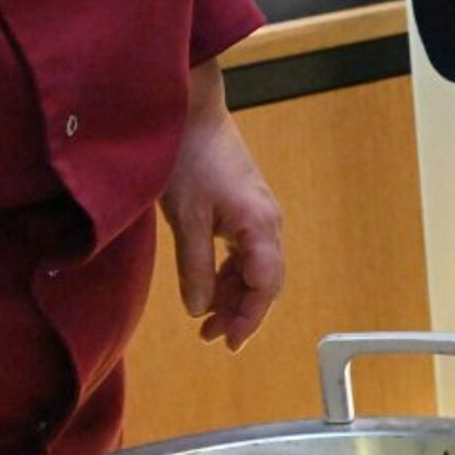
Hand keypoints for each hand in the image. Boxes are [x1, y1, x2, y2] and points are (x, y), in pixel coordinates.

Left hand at [158, 60, 283, 349]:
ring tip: (206, 316)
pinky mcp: (246, 204)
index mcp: (259, 226)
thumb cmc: (189, 159)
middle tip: (211, 336)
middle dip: (241, 311)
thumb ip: (195, 267)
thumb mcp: (186, 218)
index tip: (229, 342)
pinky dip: (230, 272)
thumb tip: (198, 308)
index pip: (265, 286)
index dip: (250, 318)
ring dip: (234, 293)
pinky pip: (246, 250)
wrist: (191, 111)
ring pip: (256, 267)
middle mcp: (268, 221)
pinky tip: (209, 283)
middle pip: (265, 280)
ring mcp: (259, 212)